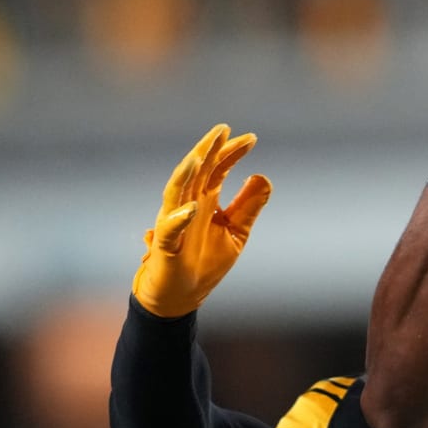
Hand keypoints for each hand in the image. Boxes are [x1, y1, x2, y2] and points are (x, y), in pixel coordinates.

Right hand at [131, 123, 271, 317]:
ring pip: (176, 192)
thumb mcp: (236, 234)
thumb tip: (262, 177)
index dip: (233, 152)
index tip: (252, 138)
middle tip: (223, 129)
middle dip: (208, 150)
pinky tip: (192, 208)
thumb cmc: (204, 265)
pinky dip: (178, 219)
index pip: (218, 168)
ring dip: (186, 175)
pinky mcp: (164, 247)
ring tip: (199, 157)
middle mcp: (187, 206)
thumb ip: (248, 207)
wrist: (179, 298)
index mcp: (205, 200)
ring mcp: (173, 223)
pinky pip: (169, 230)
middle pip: (197, 171)